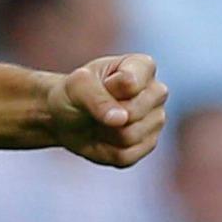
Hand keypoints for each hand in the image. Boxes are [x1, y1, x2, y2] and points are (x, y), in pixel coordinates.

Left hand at [47, 53, 167, 167]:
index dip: (106, 89)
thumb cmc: (73, 94)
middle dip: (104, 114)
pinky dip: (104, 149)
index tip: (98, 85)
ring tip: (97, 121)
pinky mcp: (147, 145)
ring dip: (103, 132)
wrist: (65, 117)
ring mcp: (156, 120)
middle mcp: (156, 92)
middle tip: (93, 107)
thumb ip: (97, 97)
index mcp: (142, 67)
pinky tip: (102, 137)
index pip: (130, 82)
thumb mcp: (76, 87)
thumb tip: (121, 119)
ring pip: (130, 136)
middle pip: (134, 113)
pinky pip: (125, 155)